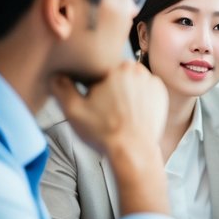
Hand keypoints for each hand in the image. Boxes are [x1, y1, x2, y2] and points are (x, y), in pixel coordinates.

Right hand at [51, 61, 166, 156]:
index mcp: (117, 68)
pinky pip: (147, 90)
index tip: (94, 99)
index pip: (101, 67)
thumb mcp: (74, 110)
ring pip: (133, 80)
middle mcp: (139, 71)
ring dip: (127, 90)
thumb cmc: (104, 131)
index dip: (94, 83)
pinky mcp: (162, 95)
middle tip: (106, 107)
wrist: (134, 151)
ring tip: (119, 111)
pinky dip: (140, 97)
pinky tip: (132, 112)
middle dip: (111, 85)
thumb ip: (62, 88)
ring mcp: (153, 83)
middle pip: (118, 72)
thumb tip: (56, 75)